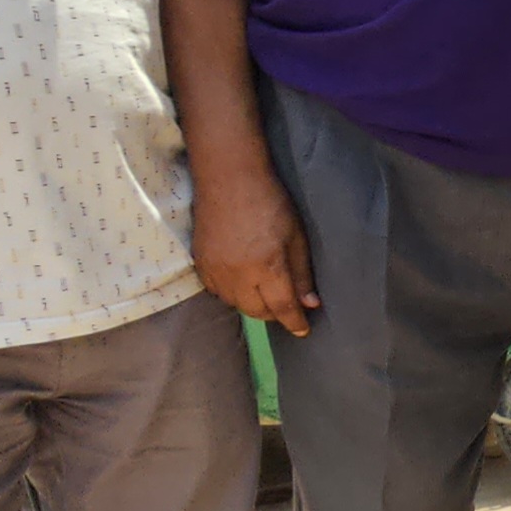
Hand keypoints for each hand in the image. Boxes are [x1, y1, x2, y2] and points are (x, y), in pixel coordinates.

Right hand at [194, 155, 319, 336]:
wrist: (228, 179)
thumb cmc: (271, 203)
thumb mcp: (296, 236)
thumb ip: (302, 273)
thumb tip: (310, 304)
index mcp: (266, 266)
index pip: (282, 307)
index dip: (294, 322)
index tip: (303, 330)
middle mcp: (238, 275)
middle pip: (257, 312)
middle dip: (274, 314)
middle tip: (286, 307)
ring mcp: (215, 271)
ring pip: (236, 304)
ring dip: (253, 305)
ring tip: (265, 294)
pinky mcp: (200, 264)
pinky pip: (218, 292)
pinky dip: (233, 294)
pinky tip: (242, 284)